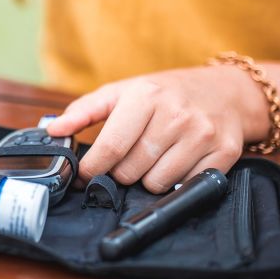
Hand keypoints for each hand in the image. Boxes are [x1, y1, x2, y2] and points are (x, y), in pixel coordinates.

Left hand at [46, 66, 263, 192]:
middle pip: (131, 170)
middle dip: (121, 172)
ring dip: (148, 178)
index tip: (86, 174)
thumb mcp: (123, 92)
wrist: (225, 91)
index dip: (93, 168)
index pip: (110, 148)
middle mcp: (176, 114)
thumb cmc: (165, 93)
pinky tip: (178, 162)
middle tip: (127, 159)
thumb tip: (53, 129)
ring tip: (154, 157)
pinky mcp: (224, 152)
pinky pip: (185, 186)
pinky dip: (176, 182)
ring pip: (156, 183)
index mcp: (146, 96)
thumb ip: (84, 110)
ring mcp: (202, 134)